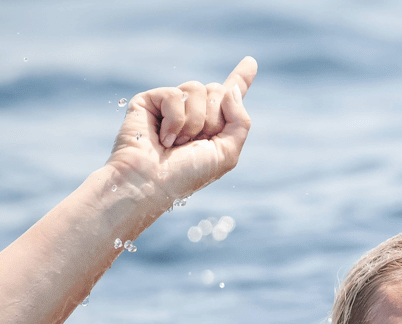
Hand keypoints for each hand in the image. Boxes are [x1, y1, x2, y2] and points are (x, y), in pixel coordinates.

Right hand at [106, 56, 256, 203]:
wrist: (151, 184)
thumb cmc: (187, 175)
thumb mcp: (227, 153)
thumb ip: (240, 121)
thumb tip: (231, 89)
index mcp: (213, 126)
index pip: (229, 96)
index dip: (241, 79)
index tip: (251, 62)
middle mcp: (193, 111)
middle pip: (218, 90)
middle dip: (213, 120)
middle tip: (194, 144)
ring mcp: (171, 104)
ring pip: (199, 88)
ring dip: (194, 122)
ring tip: (177, 144)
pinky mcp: (150, 100)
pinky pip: (176, 94)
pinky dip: (175, 120)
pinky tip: (163, 138)